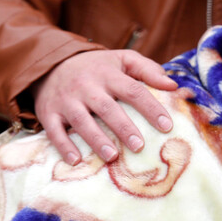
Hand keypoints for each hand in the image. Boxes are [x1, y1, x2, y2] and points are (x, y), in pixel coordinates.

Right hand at [32, 50, 177, 164]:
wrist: (52, 64)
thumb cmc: (98, 67)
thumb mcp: (123, 60)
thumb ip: (148, 70)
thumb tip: (173, 85)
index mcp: (109, 74)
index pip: (134, 90)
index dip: (151, 108)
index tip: (167, 126)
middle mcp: (87, 87)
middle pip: (107, 108)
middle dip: (124, 128)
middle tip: (139, 146)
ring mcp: (66, 100)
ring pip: (81, 120)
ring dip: (96, 139)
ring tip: (111, 156)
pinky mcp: (48, 112)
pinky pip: (54, 130)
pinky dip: (63, 145)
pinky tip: (76, 160)